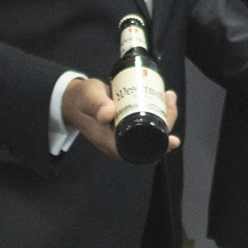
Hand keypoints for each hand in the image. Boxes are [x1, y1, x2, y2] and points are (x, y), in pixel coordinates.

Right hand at [62, 78, 180, 158]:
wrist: (74, 100)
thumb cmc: (81, 100)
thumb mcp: (88, 100)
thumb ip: (96, 106)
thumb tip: (107, 115)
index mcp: (111, 143)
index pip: (140, 151)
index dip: (158, 147)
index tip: (173, 140)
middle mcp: (121, 141)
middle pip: (150, 139)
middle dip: (166, 122)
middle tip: (169, 99)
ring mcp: (126, 132)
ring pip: (152, 128)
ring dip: (165, 114)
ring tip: (169, 96)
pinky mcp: (128, 123)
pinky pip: (148, 120)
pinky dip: (158, 110)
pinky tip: (164, 97)